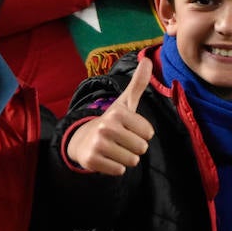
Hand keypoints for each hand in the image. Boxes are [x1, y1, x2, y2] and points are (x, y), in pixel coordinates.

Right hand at [64, 56, 154, 174]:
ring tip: (114, 148)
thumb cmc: (111, 121)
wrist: (82, 139)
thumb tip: (147, 60)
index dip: (141, 133)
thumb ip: (138, 83)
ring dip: (126, 158)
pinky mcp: (91, 160)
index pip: (149, 133)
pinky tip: (107, 158)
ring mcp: (97, 144)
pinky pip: (119, 171)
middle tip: (121, 140)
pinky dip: (116, 168)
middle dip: (135, 147)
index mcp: (118, 113)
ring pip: (132, 161)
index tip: (128, 128)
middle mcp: (106, 127)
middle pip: (142, 148)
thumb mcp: (125, 102)